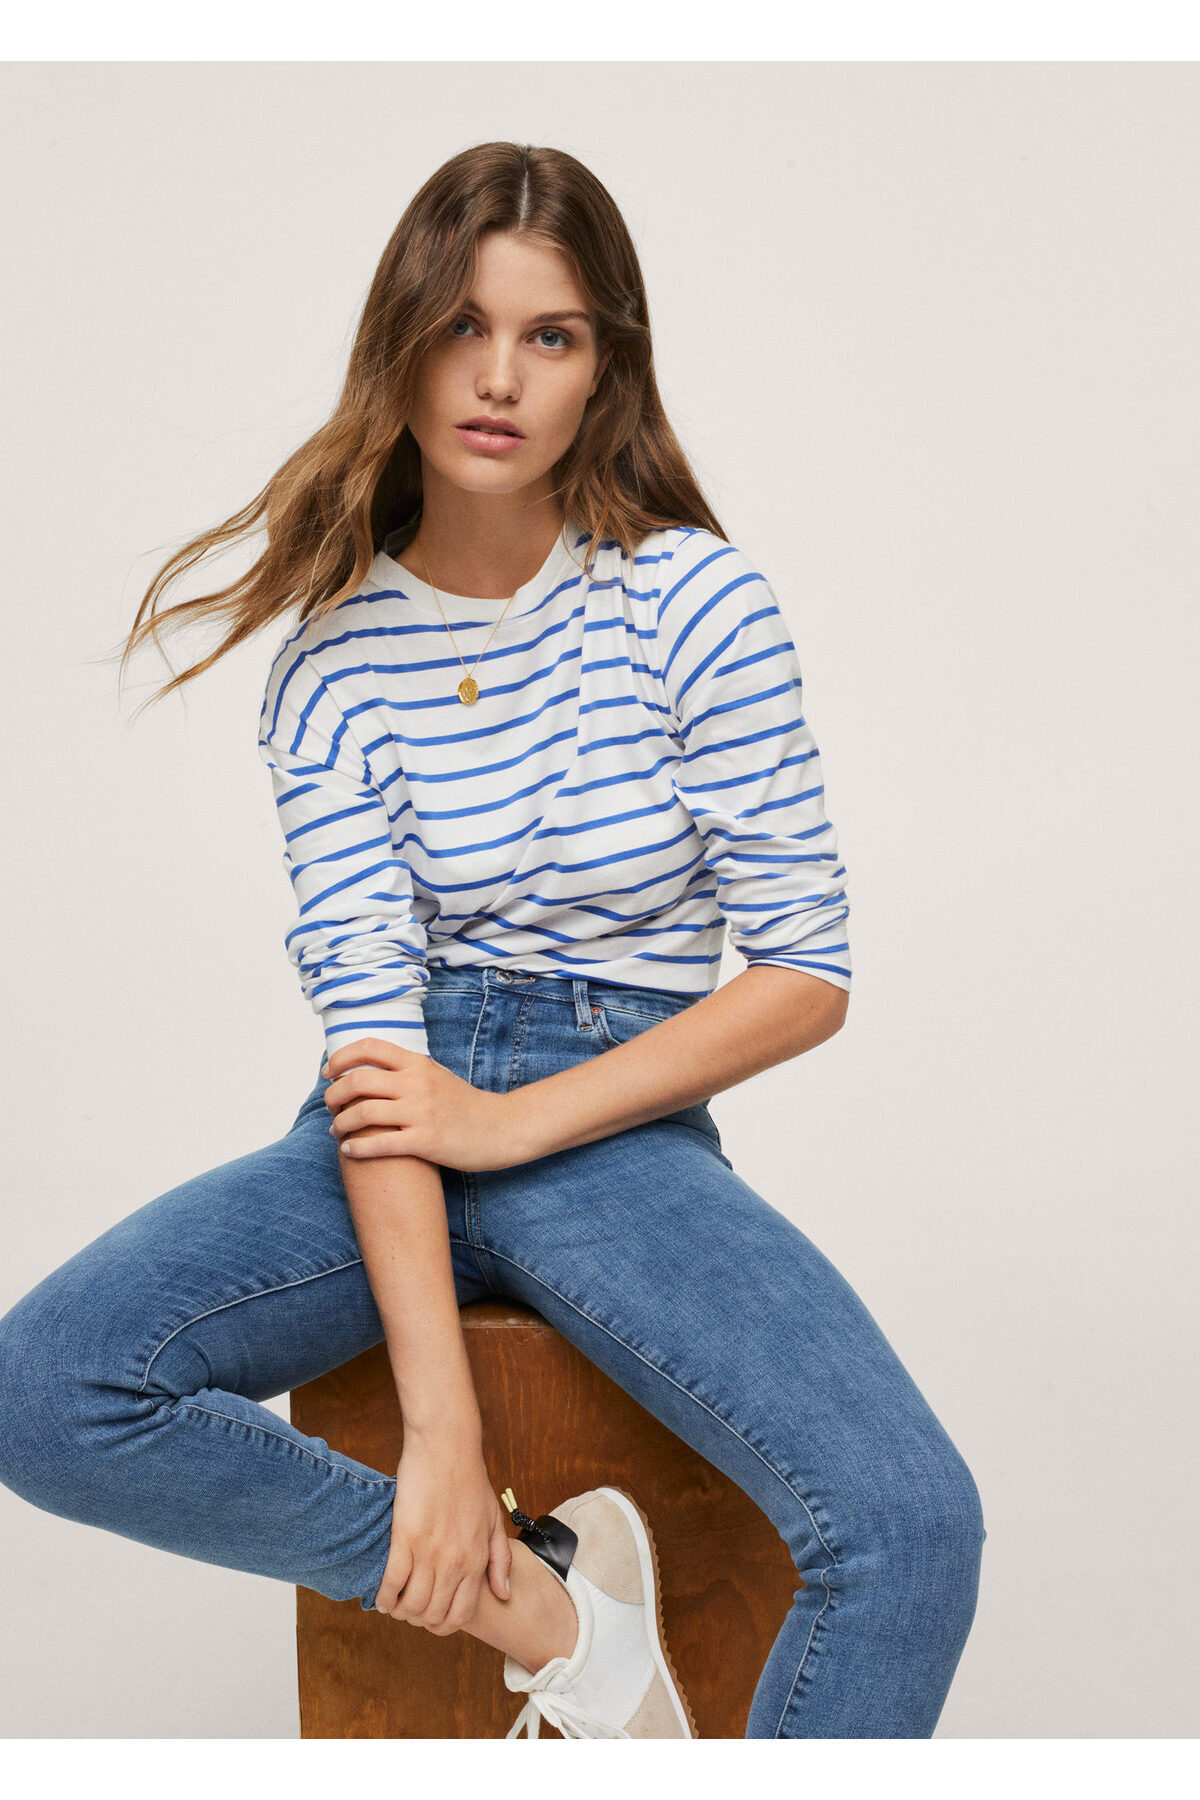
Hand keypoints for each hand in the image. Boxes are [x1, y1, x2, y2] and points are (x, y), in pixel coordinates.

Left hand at [322, 1038, 532, 1169]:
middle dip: (334, 1094)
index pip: (370, 1047)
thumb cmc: (466, 1105)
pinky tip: (349, 1150)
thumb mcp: (437, 1075)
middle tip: (330, 1105)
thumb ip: (407, 1069)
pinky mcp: (426, 1142)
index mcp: (419, 1064)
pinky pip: (380, 1144)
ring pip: (364, 1113)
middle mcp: (418, 1084)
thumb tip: (372, 1063)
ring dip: (341, 1123)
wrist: (502, 1128)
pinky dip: (357, 1147)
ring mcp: (422, 1113)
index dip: (341, 1057)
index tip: (329, 1072)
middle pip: (358, 1081)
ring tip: (336, 1131)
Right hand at [375, 1430, 512, 1635]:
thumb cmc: (471, 1479)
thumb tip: (503, 1594)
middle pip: (432, 1615)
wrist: (447, 1446)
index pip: (460, 1614)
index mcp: (477, 1560)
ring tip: (394, 1603)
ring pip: (411, 1605)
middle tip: (410, 1610)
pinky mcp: (404, 1539)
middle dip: (419, 1620)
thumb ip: (501, 1560)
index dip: (443, 1625)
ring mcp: (429, 1553)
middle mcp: (455, 1563)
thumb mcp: (494, 1520)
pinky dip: (383, 1597)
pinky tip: (381, 1596)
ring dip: (400, 1611)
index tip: (432, 1619)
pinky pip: (391, 1583)